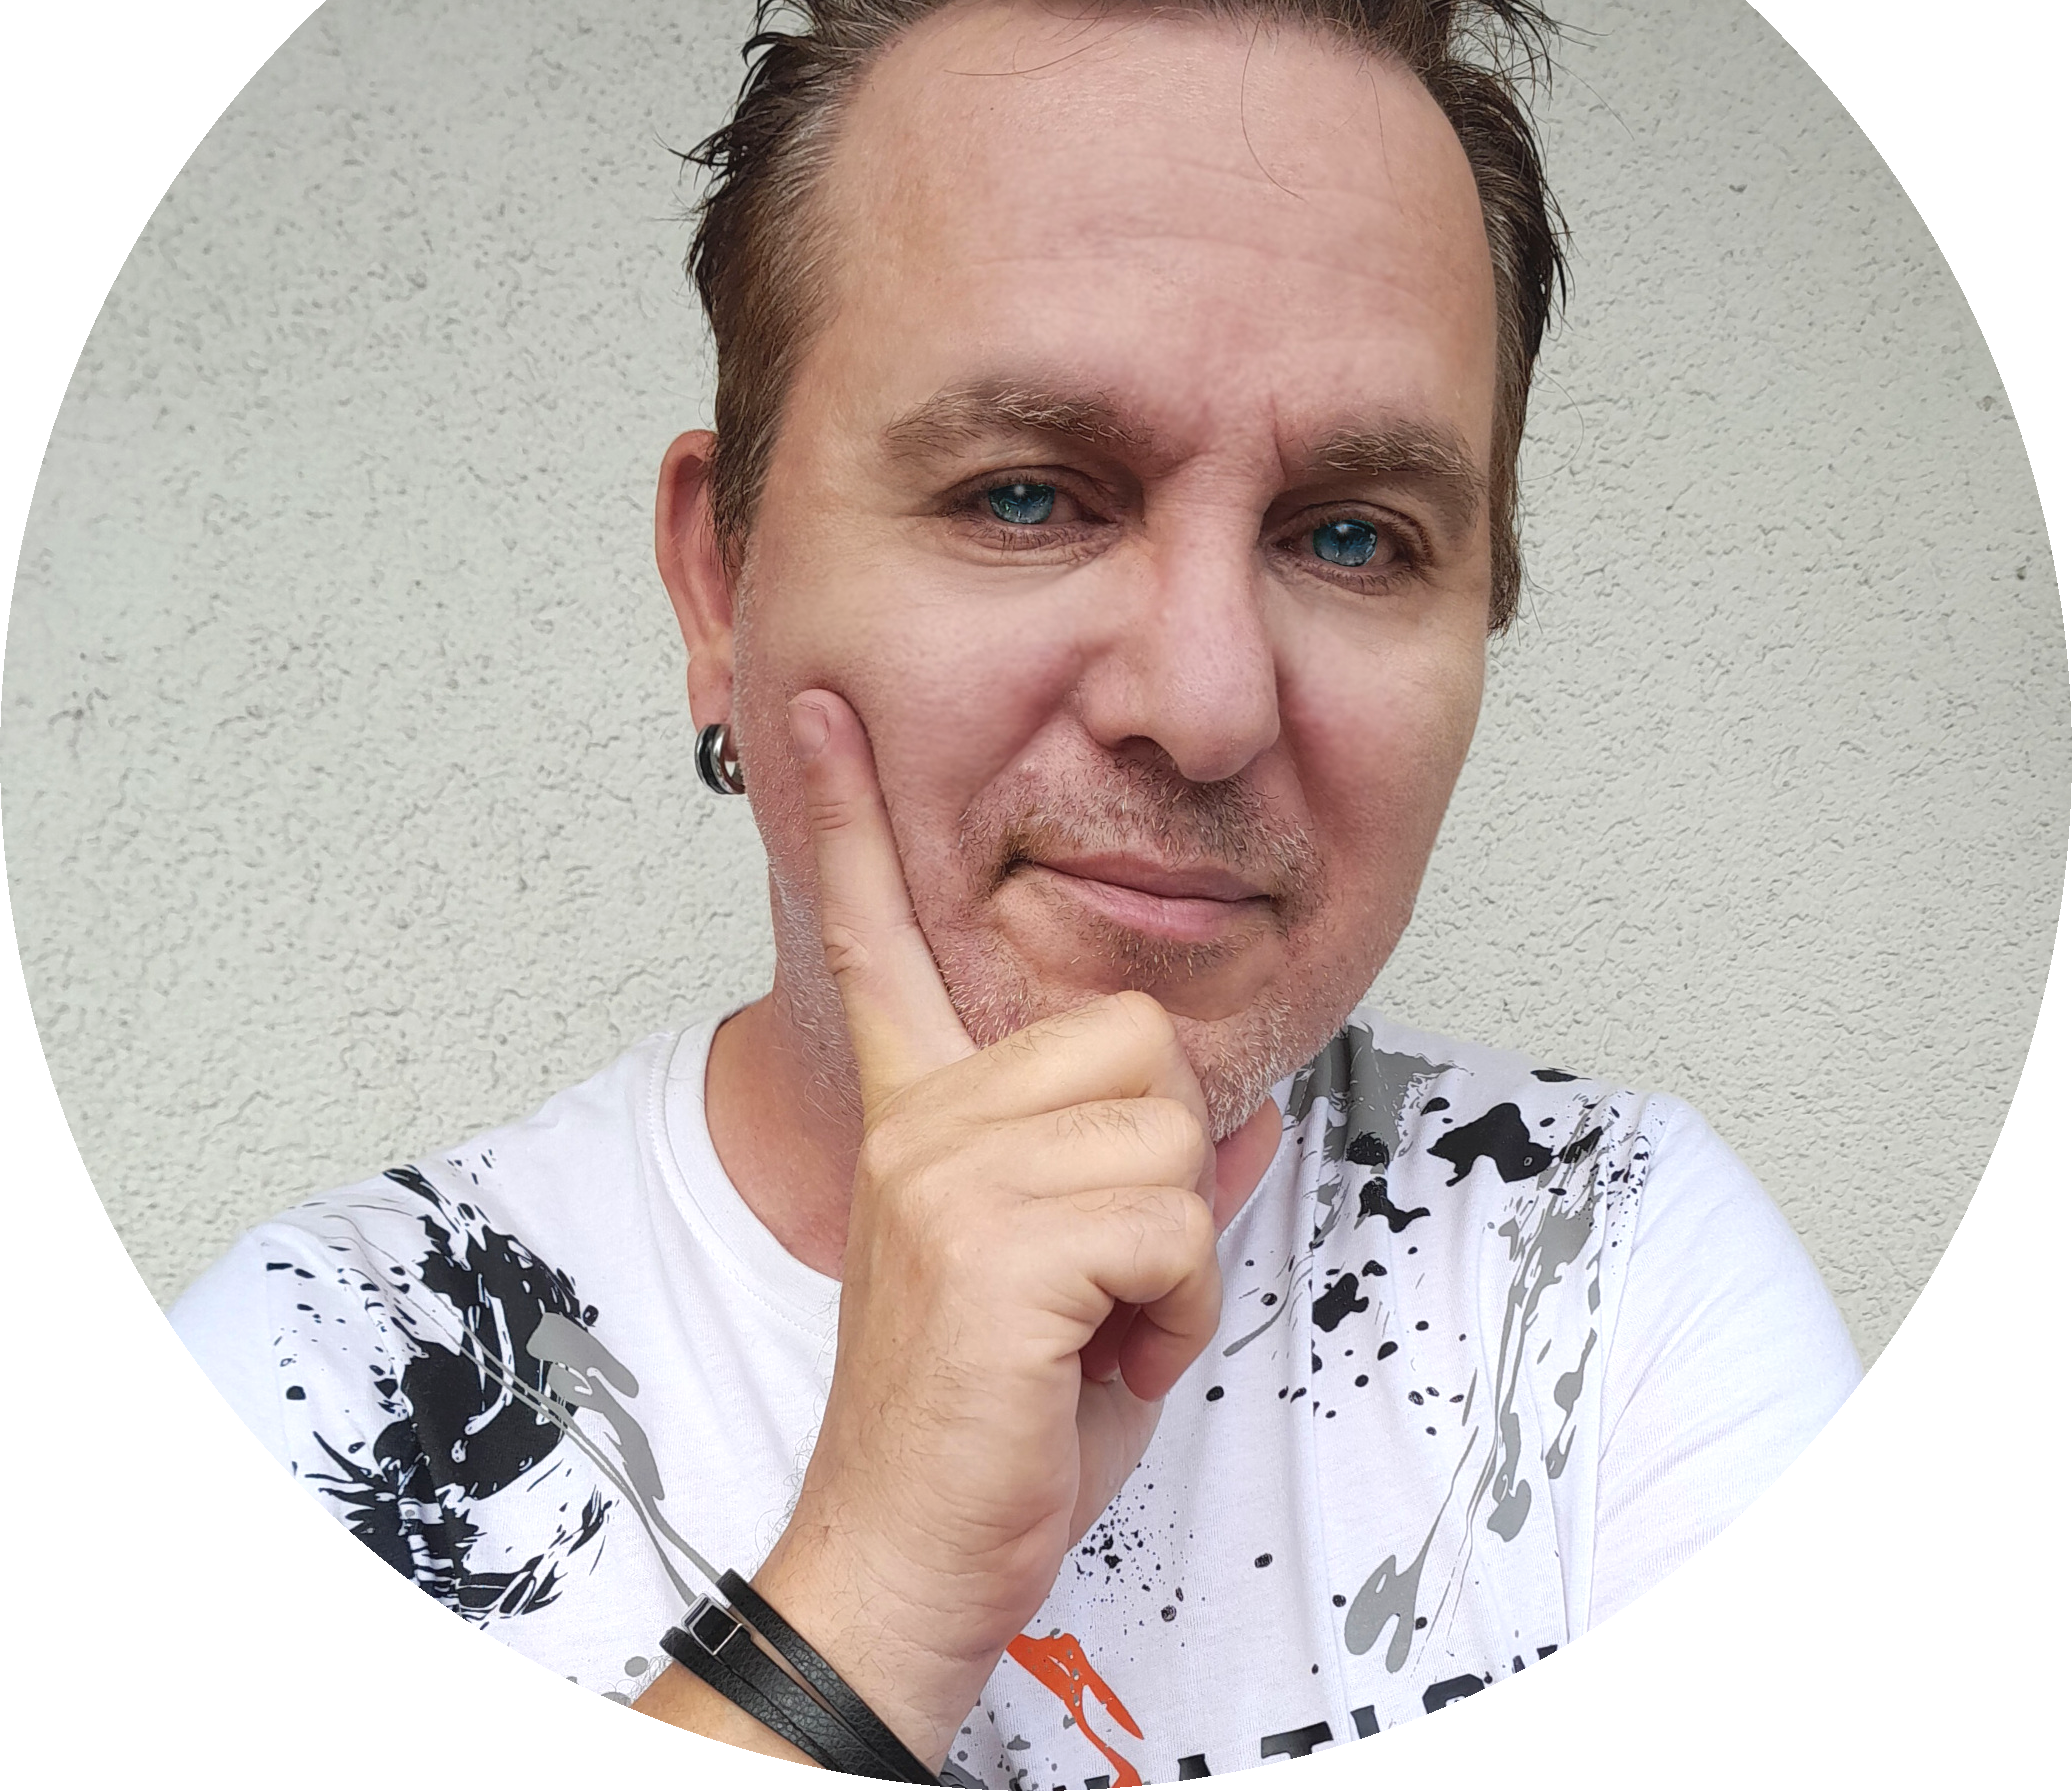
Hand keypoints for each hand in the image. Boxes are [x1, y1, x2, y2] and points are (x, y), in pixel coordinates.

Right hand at [745, 689, 1277, 1768]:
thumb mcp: (1087, 1286)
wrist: (912, 1558)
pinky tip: (1095, 1356)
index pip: (876, 937)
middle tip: (1102, 1273)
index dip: (845, 820)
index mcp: (918, 1112)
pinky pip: (1167, 1224)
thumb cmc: (993, 1425)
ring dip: (1172, 1256)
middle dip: (1162, 1167)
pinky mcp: (988, 1242)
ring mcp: (945, 1172)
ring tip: (1094, 1323)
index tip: (823, 714)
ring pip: (1165, 1135)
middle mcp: (920, 1120)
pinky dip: (1172, 1309)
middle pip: (1135, 1036)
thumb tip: (1241, 1128)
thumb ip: (1149, 1189)